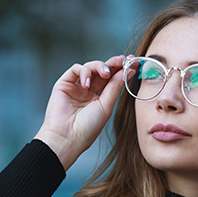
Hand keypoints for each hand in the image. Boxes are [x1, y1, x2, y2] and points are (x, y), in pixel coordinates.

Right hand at [34, 55, 126, 169]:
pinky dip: (84, 72)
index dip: (121, 70)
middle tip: (123, 59)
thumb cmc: (87, 128)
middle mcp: (88, 91)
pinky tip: (86, 84)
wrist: (67, 137)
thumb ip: (115, 87)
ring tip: (104, 74)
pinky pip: (76, 69)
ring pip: (90, 67)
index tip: (133, 62)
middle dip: (113, 64)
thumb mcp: (106, 106)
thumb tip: (128, 71)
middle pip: (102, 71)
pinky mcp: (64, 84)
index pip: (112, 80)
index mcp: (99, 99)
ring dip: (99, 66)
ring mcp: (76, 87)